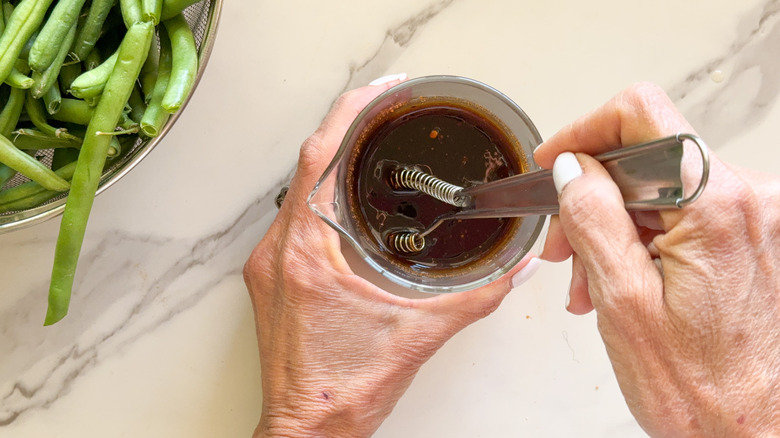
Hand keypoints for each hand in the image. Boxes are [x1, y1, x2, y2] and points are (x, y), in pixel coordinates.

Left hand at [243, 80, 538, 437]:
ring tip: (374, 146)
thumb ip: (475, 298)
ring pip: (300, 192)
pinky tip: (353, 201)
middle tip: (386, 111)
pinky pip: (296, 219)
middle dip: (348, 130)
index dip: (350, 112)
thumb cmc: (342, 392)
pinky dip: (325, 197)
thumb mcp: (419, 335)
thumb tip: (512, 271)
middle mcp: (278, 251)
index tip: (382, 91)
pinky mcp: (274, 280)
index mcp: (306, 252)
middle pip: (308, 165)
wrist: (306, 431)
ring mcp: (270, 265)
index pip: (320, 156)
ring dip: (335, 164)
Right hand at [535, 82, 779, 435]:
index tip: (554, 163)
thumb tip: (572, 168)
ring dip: (612, 229)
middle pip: (645, 157)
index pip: (641, 115)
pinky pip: (681, 217)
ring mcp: (754, 219)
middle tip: (561, 245)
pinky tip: (621, 282)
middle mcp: (746, 201)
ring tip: (590, 284)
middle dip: (591, 197)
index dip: (584, 133)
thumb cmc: (705, 389)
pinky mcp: (751, 239)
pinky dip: (642, 242)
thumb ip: (594, 220)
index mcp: (715, 206)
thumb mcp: (623, 302)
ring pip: (658, 191)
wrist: (757, 433)